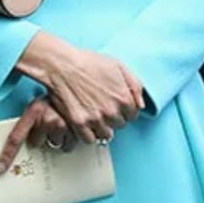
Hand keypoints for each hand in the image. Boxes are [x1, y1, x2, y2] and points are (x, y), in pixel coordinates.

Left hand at [0, 97, 77, 174]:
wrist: (78, 84)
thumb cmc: (60, 93)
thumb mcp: (42, 100)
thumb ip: (32, 117)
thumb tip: (19, 136)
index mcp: (35, 110)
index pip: (16, 138)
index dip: (7, 155)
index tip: (0, 168)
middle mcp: (49, 119)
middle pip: (37, 143)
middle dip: (42, 136)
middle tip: (48, 124)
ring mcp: (64, 125)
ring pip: (57, 145)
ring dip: (59, 138)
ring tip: (62, 123)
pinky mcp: (78, 128)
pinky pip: (71, 144)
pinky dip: (72, 138)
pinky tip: (73, 127)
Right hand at [16, 31, 144, 143]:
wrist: (62, 65)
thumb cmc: (89, 62)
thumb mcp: (119, 66)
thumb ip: (135, 86)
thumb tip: (141, 105)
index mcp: (123, 97)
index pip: (133, 115)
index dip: (125, 109)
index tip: (117, 106)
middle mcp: (111, 111)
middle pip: (120, 125)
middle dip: (114, 117)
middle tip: (104, 108)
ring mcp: (95, 119)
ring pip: (106, 134)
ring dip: (102, 127)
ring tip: (95, 117)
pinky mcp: (79, 123)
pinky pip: (88, 139)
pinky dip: (87, 134)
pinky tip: (85, 125)